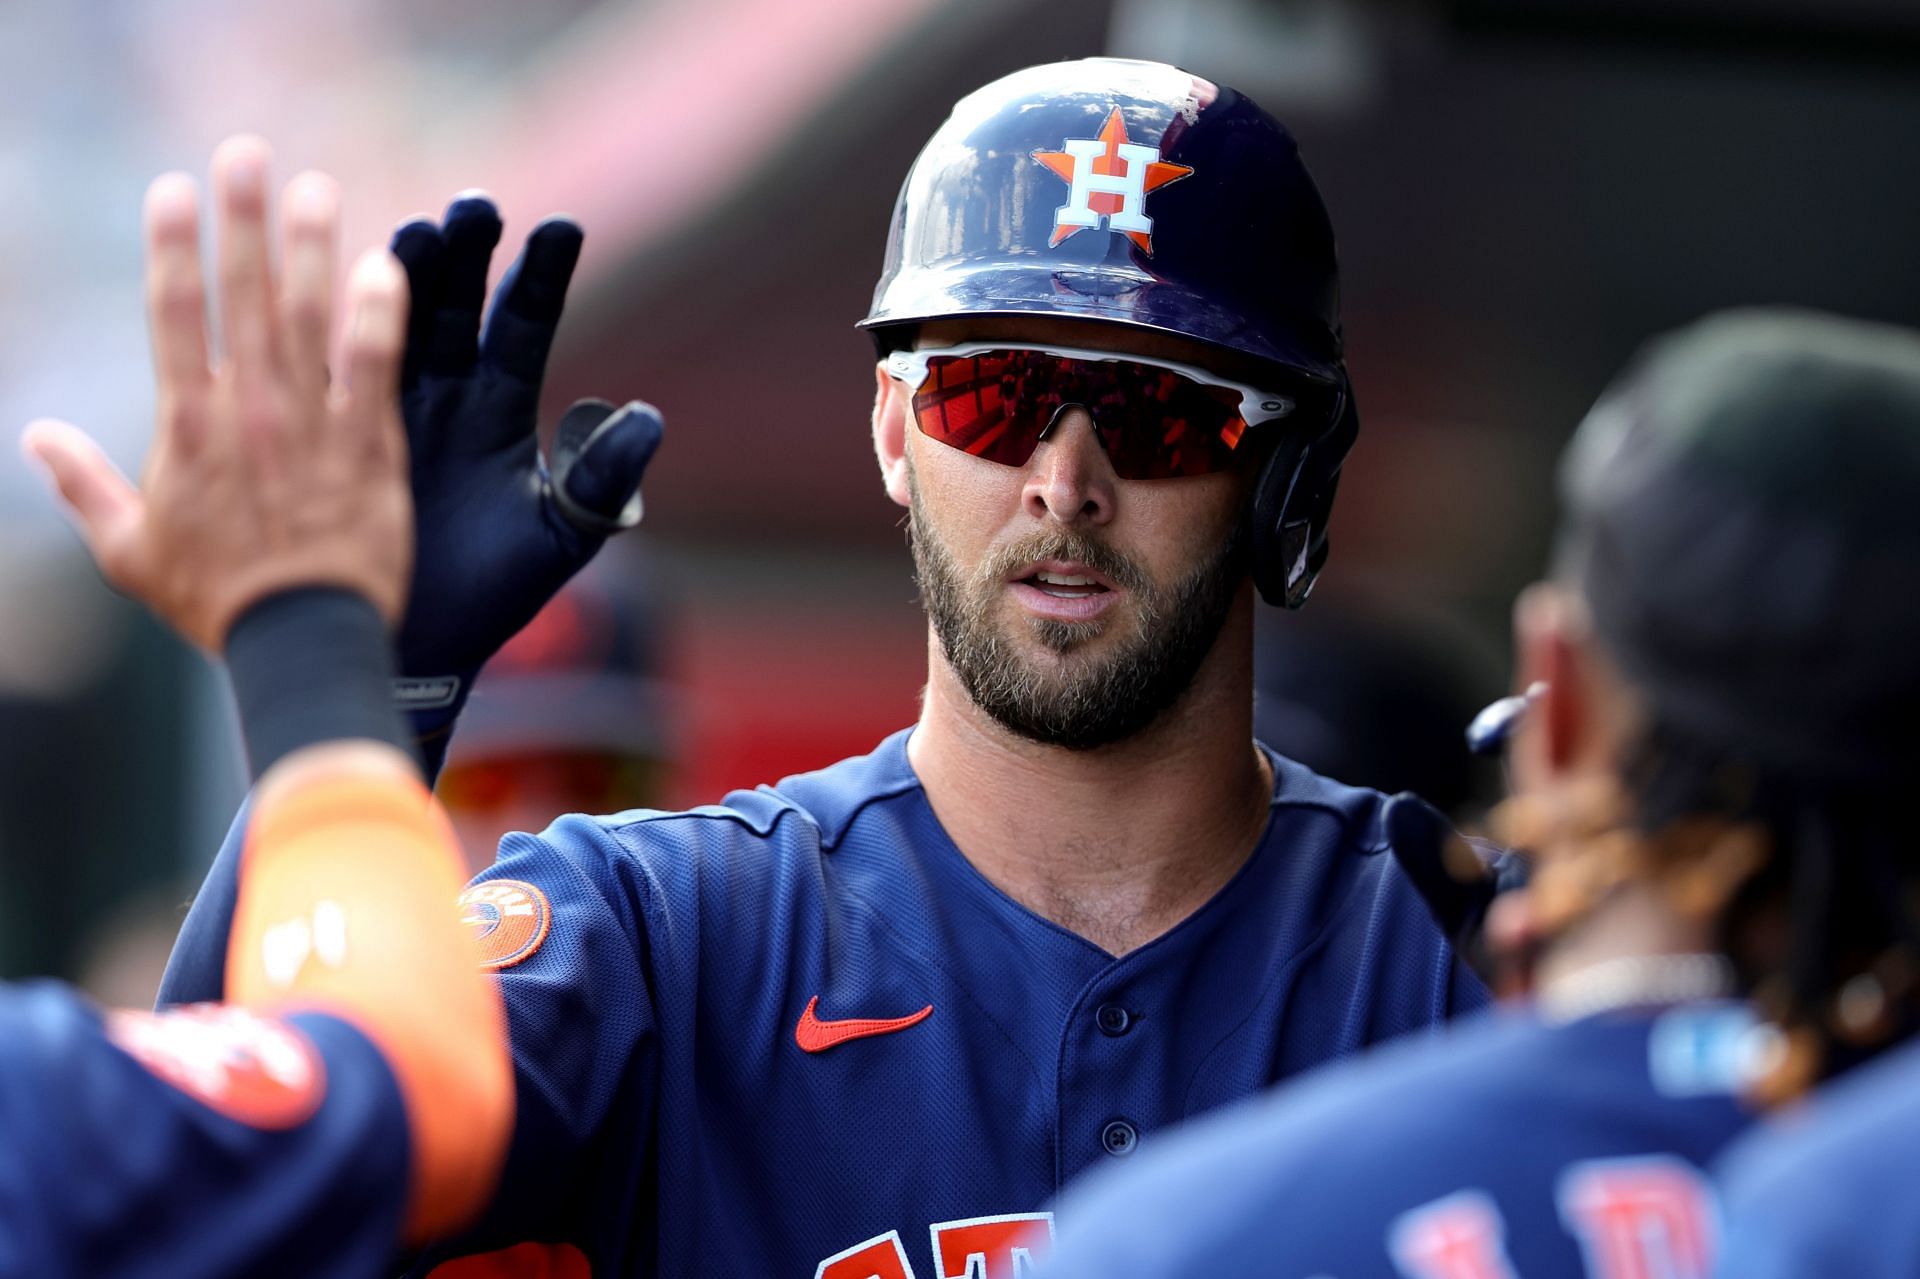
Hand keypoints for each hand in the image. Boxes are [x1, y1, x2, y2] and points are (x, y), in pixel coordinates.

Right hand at [22, 137, 411, 652]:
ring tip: (316, 187)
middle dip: (242, 220)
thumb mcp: (130, 551)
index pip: (174, 316)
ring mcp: (312, 423)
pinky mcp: (369, 445)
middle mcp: (249, 411)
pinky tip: (386, 265)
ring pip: (309, 317)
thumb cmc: (216, 601)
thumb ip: (83, 486)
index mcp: (186, 427)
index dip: (172, 247)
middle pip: (242, 296)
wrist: (302, 641)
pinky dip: (380, 314)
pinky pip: (375, 365)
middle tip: (245, 154)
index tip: (172, 191)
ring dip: (312, 247)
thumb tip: (33, 436)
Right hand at [385, 195, 661, 716]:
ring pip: (395, 323)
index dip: (540, 279)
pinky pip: (338, 372)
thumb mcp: (559, 535)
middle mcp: (446, 395)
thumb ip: (601, 480)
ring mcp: (388, 409)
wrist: (417, 647)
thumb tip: (650, 418)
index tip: (562, 228)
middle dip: (467, 256)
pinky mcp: (338, 433)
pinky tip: (337, 286)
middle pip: (457, 306)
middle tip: (477, 207)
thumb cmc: (493, 595)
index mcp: (502, 408)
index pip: (525, 326)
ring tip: (419, 232)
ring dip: (405, 278)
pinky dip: (339, 331)